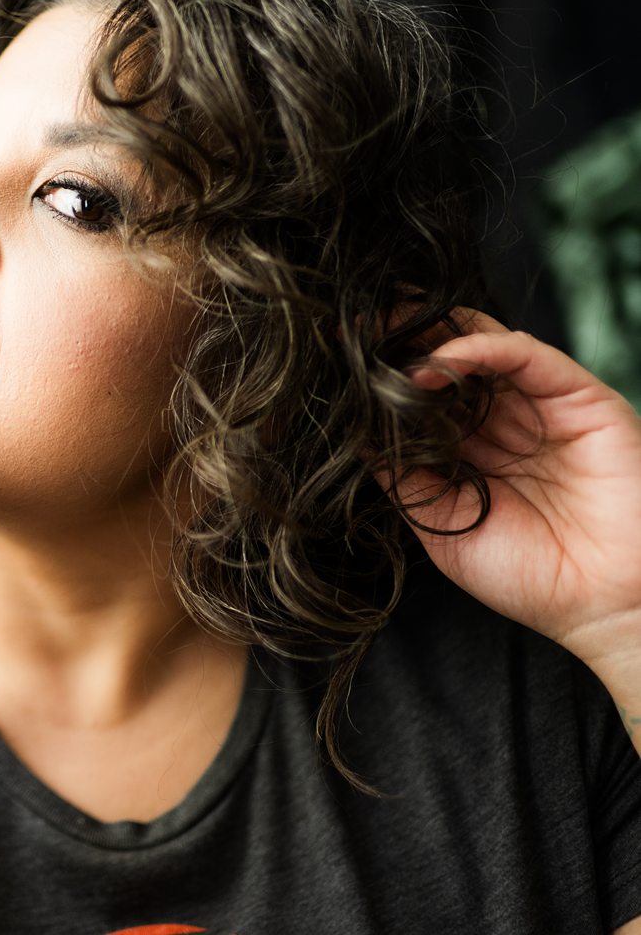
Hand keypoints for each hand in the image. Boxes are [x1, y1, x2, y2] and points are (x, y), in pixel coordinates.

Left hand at [386, 310, 640, 673]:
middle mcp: (506, 420)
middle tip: (351, 332)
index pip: (423, 393)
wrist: (602, 606)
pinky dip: (479, 348)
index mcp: (472, 448)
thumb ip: (401, 475)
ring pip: (484, 345)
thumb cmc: (528, 576)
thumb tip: (352, 433)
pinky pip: (526, 356)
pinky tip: (437, 363)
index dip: (382, 376)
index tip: (336, 363)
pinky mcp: (581, 398)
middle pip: (450, 358)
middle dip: (400, 340)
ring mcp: (543, 406)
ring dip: (431, 337)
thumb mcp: (439, 523)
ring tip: (382, 341)